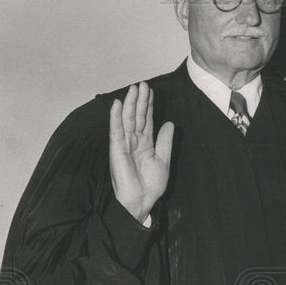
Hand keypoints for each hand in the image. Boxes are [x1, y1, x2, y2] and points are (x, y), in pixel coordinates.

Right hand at [109, 82, 173, 223]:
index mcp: (145, 143)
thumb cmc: (151, 184)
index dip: (148, 105)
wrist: (142, 200)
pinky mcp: (117, 149)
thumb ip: (165, 141)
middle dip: (139, 100)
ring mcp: (124, 144)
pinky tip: (116, 104)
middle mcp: (134, 141)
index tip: (150, 91)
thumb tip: (169, 123)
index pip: (146, 120)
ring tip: (133, 88)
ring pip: (126, 119)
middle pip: (136, 116)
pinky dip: (115, 117)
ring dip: (129, 103)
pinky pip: (116, 131)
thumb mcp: (163, 160)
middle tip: (142, 84)